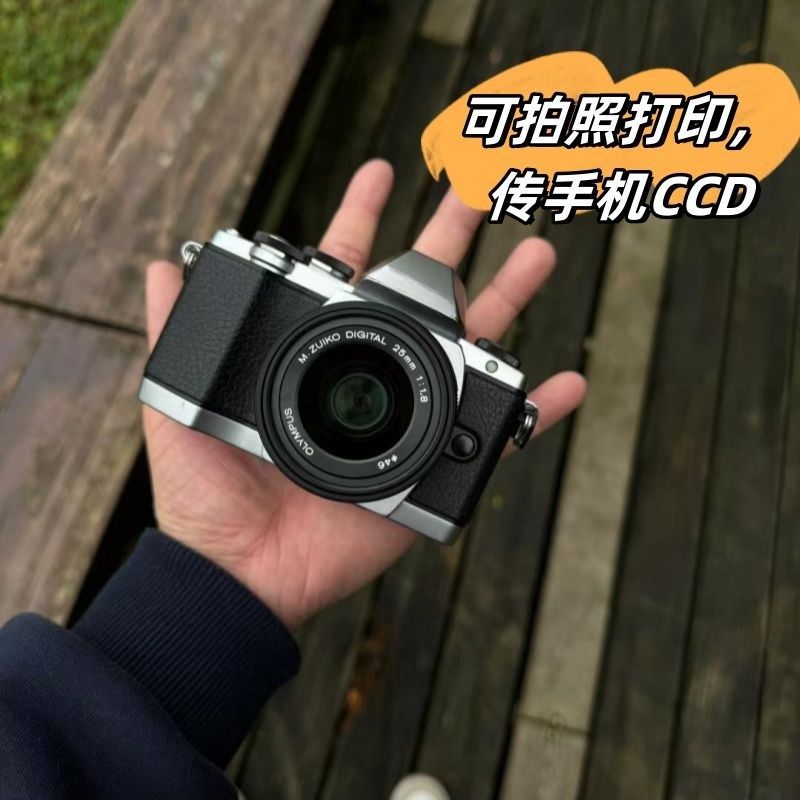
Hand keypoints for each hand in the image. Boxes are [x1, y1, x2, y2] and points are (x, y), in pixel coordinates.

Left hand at [143, 160, 585, 628]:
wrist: (240, 570)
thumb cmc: (207, 495)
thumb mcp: (181, 406)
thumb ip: (176, 336)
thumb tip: (164, 266)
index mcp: (315, 355)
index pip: (345, 270)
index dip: (361, 217)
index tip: (381, 170)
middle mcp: (369, 377)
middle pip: (421, 293)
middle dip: (450, 238)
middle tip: (478, 187)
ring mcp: (407, 419)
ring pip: (471, 347)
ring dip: (508, 299)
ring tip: (539, 251)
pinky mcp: (433, 467)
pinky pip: (498, 436)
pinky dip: (538, 411)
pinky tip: (572, 381)